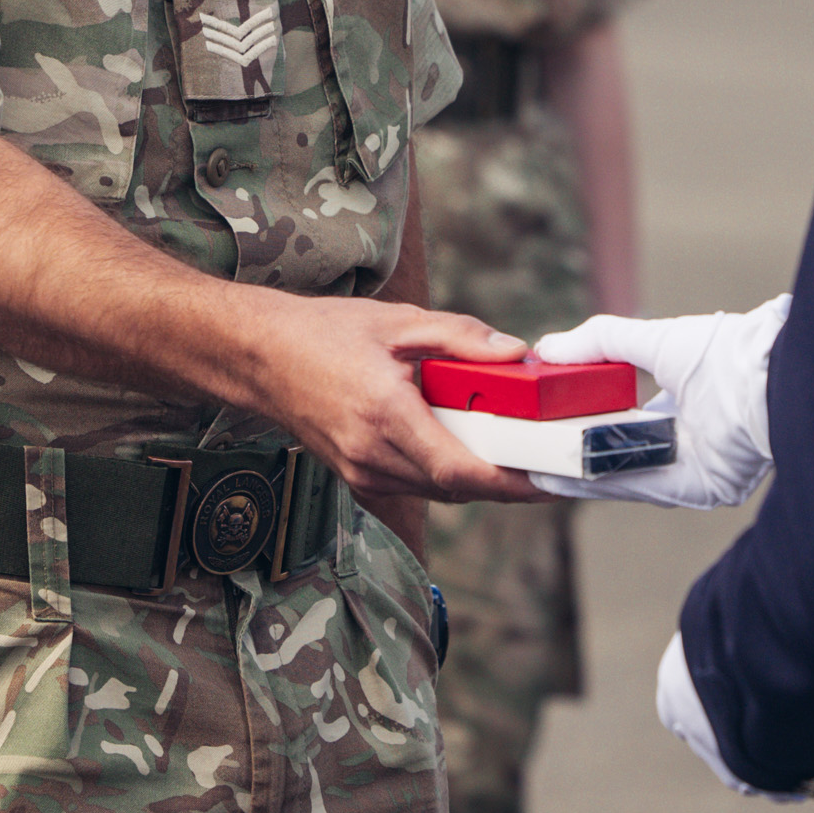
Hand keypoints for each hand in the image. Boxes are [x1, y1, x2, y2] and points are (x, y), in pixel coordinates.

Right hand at [224, 288, 546, 504]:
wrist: (259, 357)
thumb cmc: (324, 333)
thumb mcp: (398, 321)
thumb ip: (461, 337)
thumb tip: (515, 353)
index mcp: (385, 415)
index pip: (462, 469)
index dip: (513, 482)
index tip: (552, 478)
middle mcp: (372, 455)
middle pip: (458, 488)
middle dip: (510, 480)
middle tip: (554, 462)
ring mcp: (362, 472)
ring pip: (439, 491)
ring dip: (481, 478)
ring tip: (522, 453)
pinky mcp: (357, 476)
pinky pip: (417, 484)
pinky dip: (450, 471)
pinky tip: (473, 448)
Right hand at [529, 294, 788, 508]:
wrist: (767, 377)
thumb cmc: (723, 351)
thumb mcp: (653, 339)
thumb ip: (601, 341)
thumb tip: (548, 346)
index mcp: (682, 406)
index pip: (624, 421)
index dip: (583, 421)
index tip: (544, 418)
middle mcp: (685, 442)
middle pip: (617, 451)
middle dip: (571, 450)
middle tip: (526, 447)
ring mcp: (689, 470)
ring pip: (620, 472)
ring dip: (573, 470)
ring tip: (528, 463)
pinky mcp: (693, 490)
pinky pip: (636, 487)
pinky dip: (595, 482)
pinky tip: (557, 474)